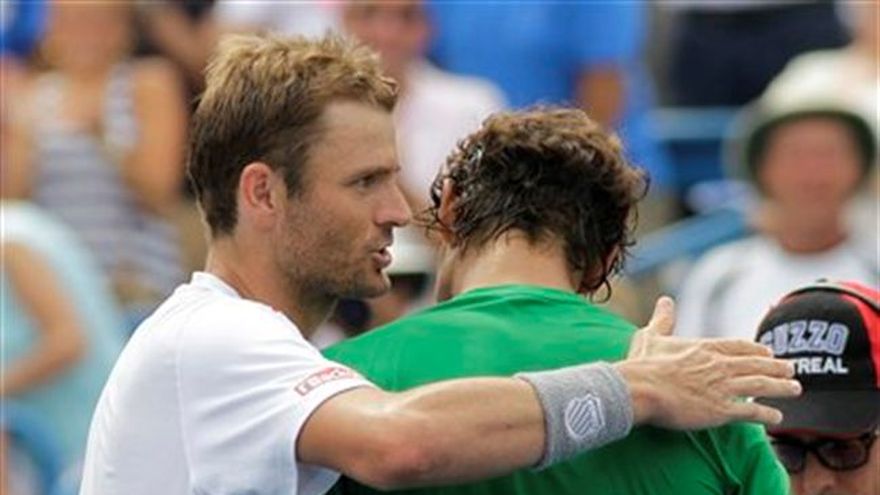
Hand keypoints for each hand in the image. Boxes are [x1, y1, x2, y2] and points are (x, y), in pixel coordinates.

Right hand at [617, 296, 800, 429]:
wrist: (641, 389)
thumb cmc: (643, 365)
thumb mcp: (652, 336)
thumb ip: (663, 319)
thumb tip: (664, 300)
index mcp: (704, 348)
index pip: (738, 347)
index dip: (755, 350)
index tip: (769, 353)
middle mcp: (719, 365)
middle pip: (756, 365)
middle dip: (777, 367)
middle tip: (793, 369)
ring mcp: (722, 387)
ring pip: (760, 386)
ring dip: (780, 387)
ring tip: (795, 389)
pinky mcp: (721, 410)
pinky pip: (751, 411)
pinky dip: (766, 414)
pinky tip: (777, 416)